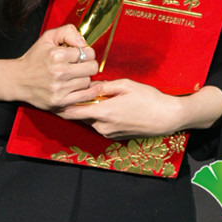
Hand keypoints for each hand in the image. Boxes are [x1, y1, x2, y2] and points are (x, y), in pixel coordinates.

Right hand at [12, 24, 101, 110]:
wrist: (18, 79)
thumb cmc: (35, 58)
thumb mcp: (48, 37)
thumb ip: (67, 32)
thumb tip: (84, 42)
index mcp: (56, 55)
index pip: (87, 52)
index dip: (85, 52)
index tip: (80, 54)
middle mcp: (58, 72)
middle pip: (91, 67)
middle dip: (89, 64)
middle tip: (81, 64)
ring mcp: (59, 89)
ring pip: (87, 81)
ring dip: (84, 78)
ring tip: (75, 75)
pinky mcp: (60, 102)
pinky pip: (84, 96)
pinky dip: (89, 91)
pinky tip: (87, 86)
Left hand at [58, 80, 221, 139]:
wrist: (167, 118)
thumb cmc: (148, 98)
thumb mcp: (126, 85)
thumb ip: (105, 86)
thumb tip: (91, 84)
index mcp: (103, 112)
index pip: (74, 112)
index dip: (62, 106)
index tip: (53, 98)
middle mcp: (103, 126)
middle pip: (81, 117)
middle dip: (75, 106)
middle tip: (68, 93)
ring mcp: (110, 133)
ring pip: (91, 121)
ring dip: (88, 111)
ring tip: (88, 97)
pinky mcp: (116, 136)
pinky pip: (101, 125)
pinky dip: (99, 116)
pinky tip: (104, 106)